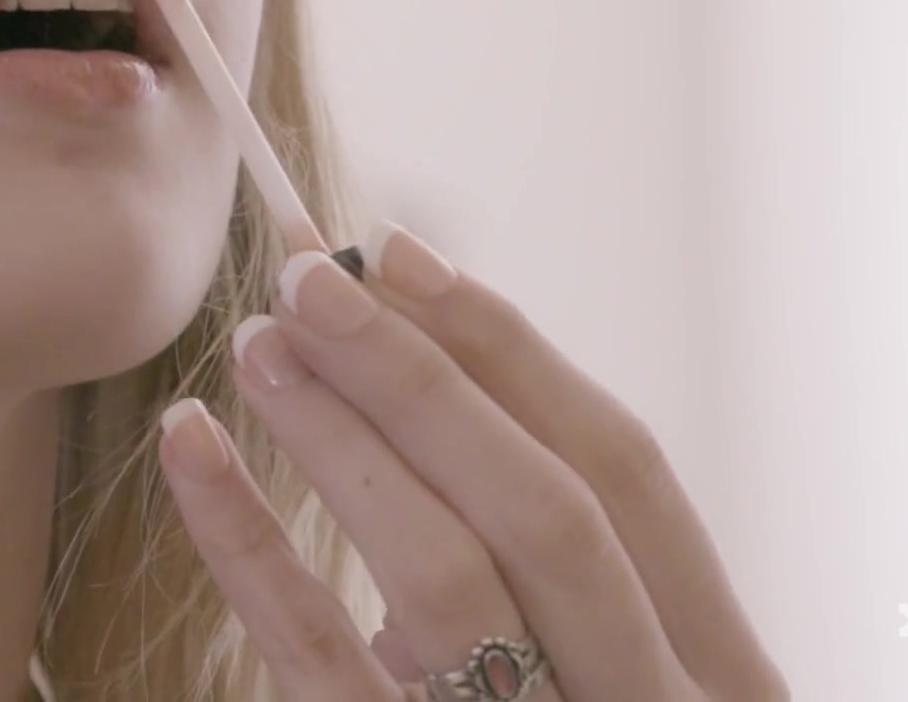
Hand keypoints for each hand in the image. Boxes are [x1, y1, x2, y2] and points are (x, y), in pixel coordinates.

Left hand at [156, 220, 789, 700]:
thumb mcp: (609, 675)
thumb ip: (556, 569)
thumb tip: (428, 379)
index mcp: (716, 670)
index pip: (629, 472)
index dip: (512, 349)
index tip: (402, 249)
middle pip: (548, 508)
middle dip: (424, 376)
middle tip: (307, 274)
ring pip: (450, 582)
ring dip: (342, 442)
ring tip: (255, 345)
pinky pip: (327, 677)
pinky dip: (254, 549)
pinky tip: (191, 453)